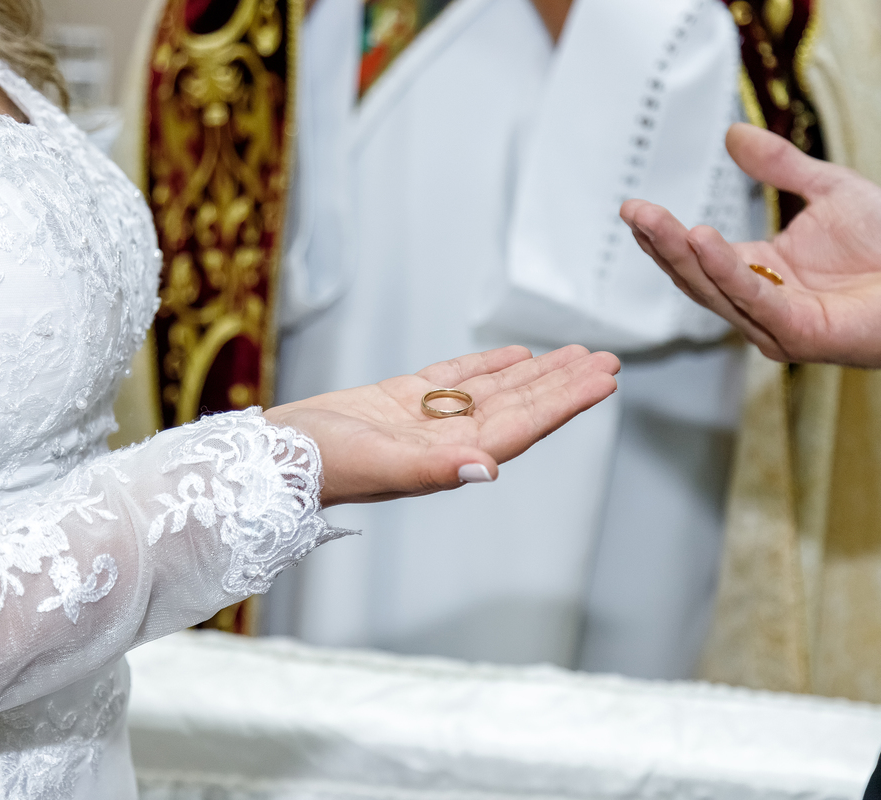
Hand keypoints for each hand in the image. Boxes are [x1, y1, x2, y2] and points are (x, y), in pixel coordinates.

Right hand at [262, 345, 619, 506]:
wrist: (274, 454)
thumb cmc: (318, 465)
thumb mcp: (377, 464)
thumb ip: (432, 468)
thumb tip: (485, 469)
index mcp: (450, 456)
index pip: (523, 425)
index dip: (565, 403)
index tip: (603, 381)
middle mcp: (447, 438)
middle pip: (520, 406)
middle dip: (564, 384)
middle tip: (606, 360)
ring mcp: (426, 419)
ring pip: (495, 390)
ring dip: (536, 373)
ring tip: (576, 354)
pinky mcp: (401, 399)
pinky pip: (456, 378)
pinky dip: (488, 365)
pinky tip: (515, 355)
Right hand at [621, 123, 880, 367]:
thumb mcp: (827, 188)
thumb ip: (780, 167)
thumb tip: (735, 136)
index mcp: (762, 271)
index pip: (699, 258)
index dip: (666, 236)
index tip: (635, 209)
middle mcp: (761, 303)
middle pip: (697, 276)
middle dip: (662, 245)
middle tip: (635, 213)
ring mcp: (776, 323)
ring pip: (717, 290)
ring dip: (684, 257)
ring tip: (658, 224)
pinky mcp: (799, 333)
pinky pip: (754, 300)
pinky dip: (726, 270)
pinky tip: (703, 240)